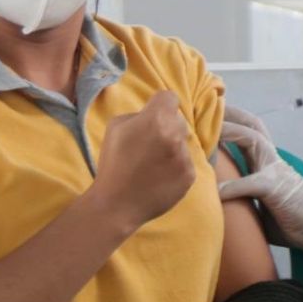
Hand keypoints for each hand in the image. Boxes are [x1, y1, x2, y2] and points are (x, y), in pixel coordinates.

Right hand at [92, 91, 194, 229]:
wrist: (117, 204)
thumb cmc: (113, 164)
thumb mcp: (116, 127)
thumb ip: (138, 115)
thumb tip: (153, 114)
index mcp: (156, 119)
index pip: (169, 97)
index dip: (159, 106)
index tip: (153, 116)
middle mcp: (175, 135)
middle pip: (178, 120)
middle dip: (166, 127)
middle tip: (150, 144)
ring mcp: (184, 156)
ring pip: (183, 143)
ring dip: (172, 148)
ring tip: (153, 164)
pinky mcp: (190, 175)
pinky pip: (186, 162)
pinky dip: (175, 167)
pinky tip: (159, 177)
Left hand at [219, 116, 302, 257]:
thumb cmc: (291, 217)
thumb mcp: (261, 202)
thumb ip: (241, 194)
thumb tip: (216, 200)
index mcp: (266, 161)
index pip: (247, 130)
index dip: (229, 119)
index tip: (206, 113)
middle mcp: (271, 159)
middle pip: (251, 124)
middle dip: (229, 113)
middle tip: (204, 106)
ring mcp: (275, 171)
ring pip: (253, 140)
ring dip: (230, 133)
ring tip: (206, 132)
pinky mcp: (277, 189)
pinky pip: (253, 183)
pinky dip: (234, 186)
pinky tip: (218, 191)